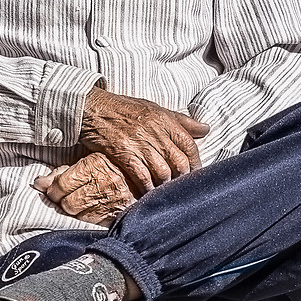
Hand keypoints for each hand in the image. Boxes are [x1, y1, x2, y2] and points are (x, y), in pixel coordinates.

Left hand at [37, 153, 132, 226]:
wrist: (141, 178)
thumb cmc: (110, 167)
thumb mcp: (86, 162)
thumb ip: (60, 173)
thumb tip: (38, 183)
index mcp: (94, 165)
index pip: (61, 185)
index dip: (54, 190)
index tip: (55, 190)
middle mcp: (104, 184)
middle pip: (68, 204)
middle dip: (63, 202)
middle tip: (68, 197)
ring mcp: (112, 202)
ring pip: (78, 216)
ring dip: (76, 211)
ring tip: (82, 203)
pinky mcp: (117, 217)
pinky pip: (92, 223)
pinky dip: (88, 218)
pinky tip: (92, 210)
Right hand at [78, 85, 208, 194]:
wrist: (94, 108)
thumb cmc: (125, 109)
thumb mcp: (156, 109)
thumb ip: (181, 121)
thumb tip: (205, 129)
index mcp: (165, 120)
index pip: (189, 145)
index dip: (196, 162)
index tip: (195, 172)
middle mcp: (155, 132)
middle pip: (179, 162)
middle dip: (182, 177)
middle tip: (180, 186)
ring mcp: (139, 143)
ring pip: (162, 172)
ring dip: (165, 185)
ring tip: (164, 190)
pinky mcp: (124, 154)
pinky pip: (141, 176)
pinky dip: (146, 187)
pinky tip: (146, 191)